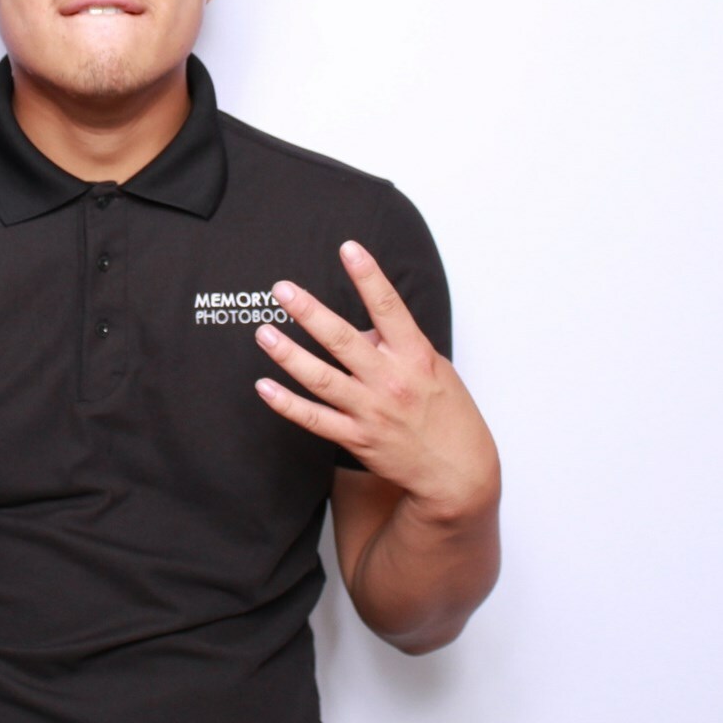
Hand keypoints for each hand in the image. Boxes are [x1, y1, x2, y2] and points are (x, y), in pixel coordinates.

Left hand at [253, 241, 498, 522]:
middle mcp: (391, 381)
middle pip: (343, 340)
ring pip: (322, 379)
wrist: (458, 473)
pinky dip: (287, 404)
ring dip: (289, 355)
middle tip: (282, 289)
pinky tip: (265, 387)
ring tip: (264, 333)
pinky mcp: (357, 439)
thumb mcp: (433, 369)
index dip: (369, 276)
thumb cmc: (449, 415)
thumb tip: (363, 329)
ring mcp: (372, 411)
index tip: (349, 249)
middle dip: (310, 312)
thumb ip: (397, 346)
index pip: (389, 308)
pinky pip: (314, 419)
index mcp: (414, 357)